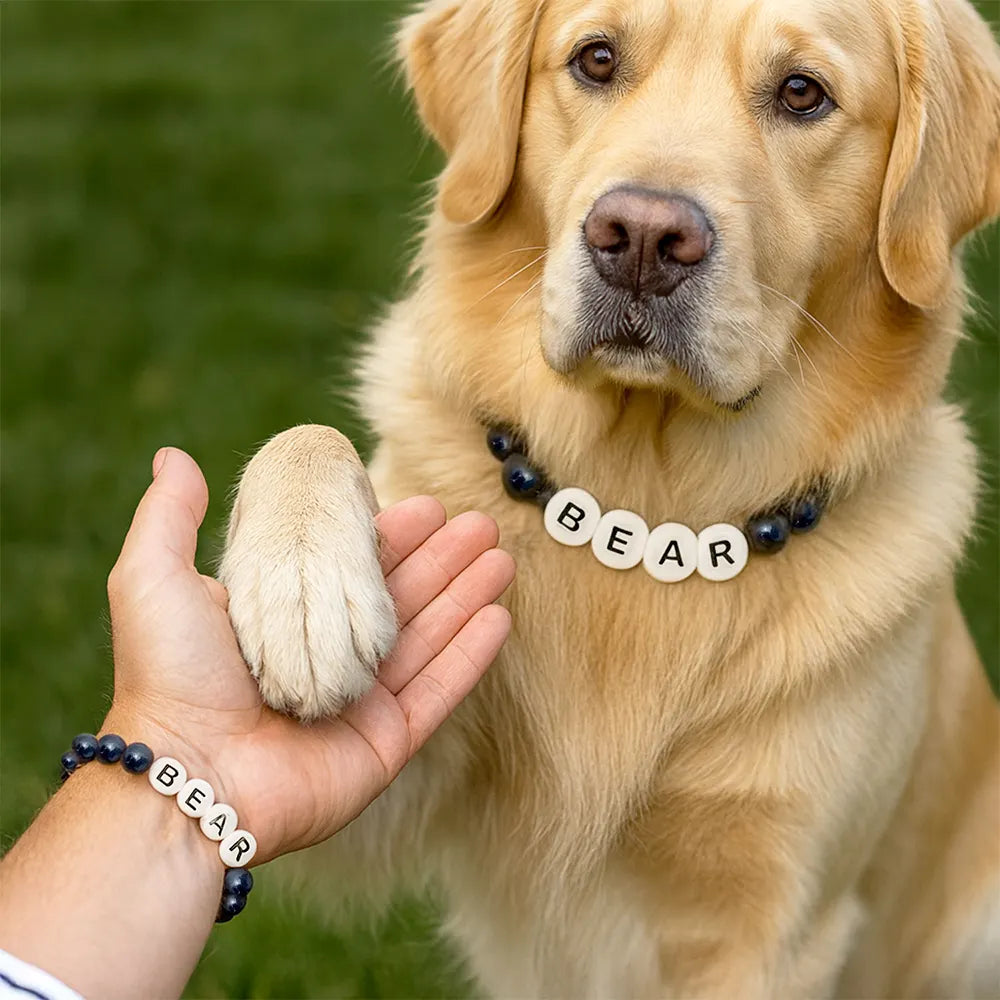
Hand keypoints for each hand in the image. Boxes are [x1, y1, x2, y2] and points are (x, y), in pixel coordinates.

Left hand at [105, 447, 514, 862]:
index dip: (393, 536)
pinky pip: (439, 689)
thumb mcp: (153, 578)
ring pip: (428, 636)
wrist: (190, 778)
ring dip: (465, 595)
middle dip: (443, 559)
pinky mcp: (385, 741)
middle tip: (481, 525)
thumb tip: (172, 456)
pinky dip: (469, 654)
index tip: (428, 505)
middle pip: (400, 598)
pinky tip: (498, 616)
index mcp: (286, 619)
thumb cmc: (171, 677)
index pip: (351, 569)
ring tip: (500, 559)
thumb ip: (168, 517)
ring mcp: (360, 701)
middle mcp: (327, 657)